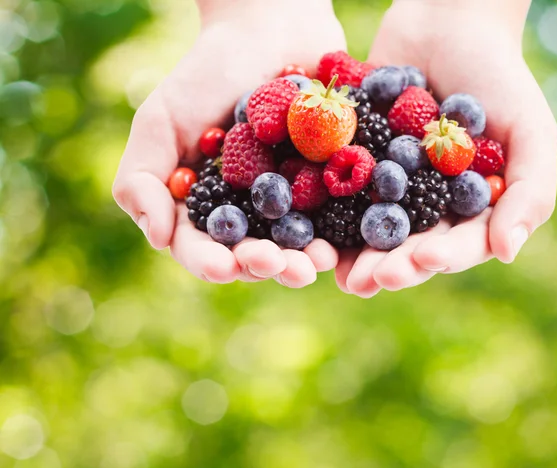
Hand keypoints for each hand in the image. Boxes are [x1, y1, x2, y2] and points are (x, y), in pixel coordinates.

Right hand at [113, 0, 345, 286]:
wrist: (268, 34)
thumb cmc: (206, 75)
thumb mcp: (160, 120)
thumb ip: (142, 178)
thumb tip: (158, 239)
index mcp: (201, 207)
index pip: (198, 245)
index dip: (208, 261)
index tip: (223, 267)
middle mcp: (242, 215)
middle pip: (247, 254)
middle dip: (260, 265)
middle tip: (275, 265)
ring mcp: (283, 207)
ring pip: (288, 247)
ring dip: (299, 262)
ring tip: (312, 265)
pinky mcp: (321, 192)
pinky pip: (328, 221)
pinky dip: (332, 236)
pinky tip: (337, 247)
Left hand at [336, 0, 556, 297]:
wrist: (445, 27)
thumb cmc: (498, 78)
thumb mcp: (529, 131)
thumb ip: (528, 192)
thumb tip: (507, 252)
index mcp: (467, 212)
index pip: (457, 246)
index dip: (442, 258)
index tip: (424, 260)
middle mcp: (425, 211)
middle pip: (408, 249)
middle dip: (392, 266)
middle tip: (371, 280)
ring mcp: (388, 194)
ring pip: (370, 234)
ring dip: (355, 257)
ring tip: (341, 275)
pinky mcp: (354, 172)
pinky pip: (338, 198)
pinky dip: (326, 217)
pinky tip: (313, 235)